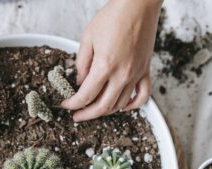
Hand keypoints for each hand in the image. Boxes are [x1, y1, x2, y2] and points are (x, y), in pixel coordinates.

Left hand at [62, 0, 161, 121]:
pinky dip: (132, 105)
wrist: (137, 5)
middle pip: (102, 106)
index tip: (66, 105)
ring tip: (94, 109)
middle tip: (77, 116)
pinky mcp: (145, 70)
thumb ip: (82, 64)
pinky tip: (122, 107)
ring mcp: (136, 74)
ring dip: (105, 111)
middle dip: (86, 114)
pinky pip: (142, 96)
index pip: (85, 95)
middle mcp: (122, 74)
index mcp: (105, 66)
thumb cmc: (112, 17)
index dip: (73, 104)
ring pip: (120, 104)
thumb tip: (80, 82)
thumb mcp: (87, 38)